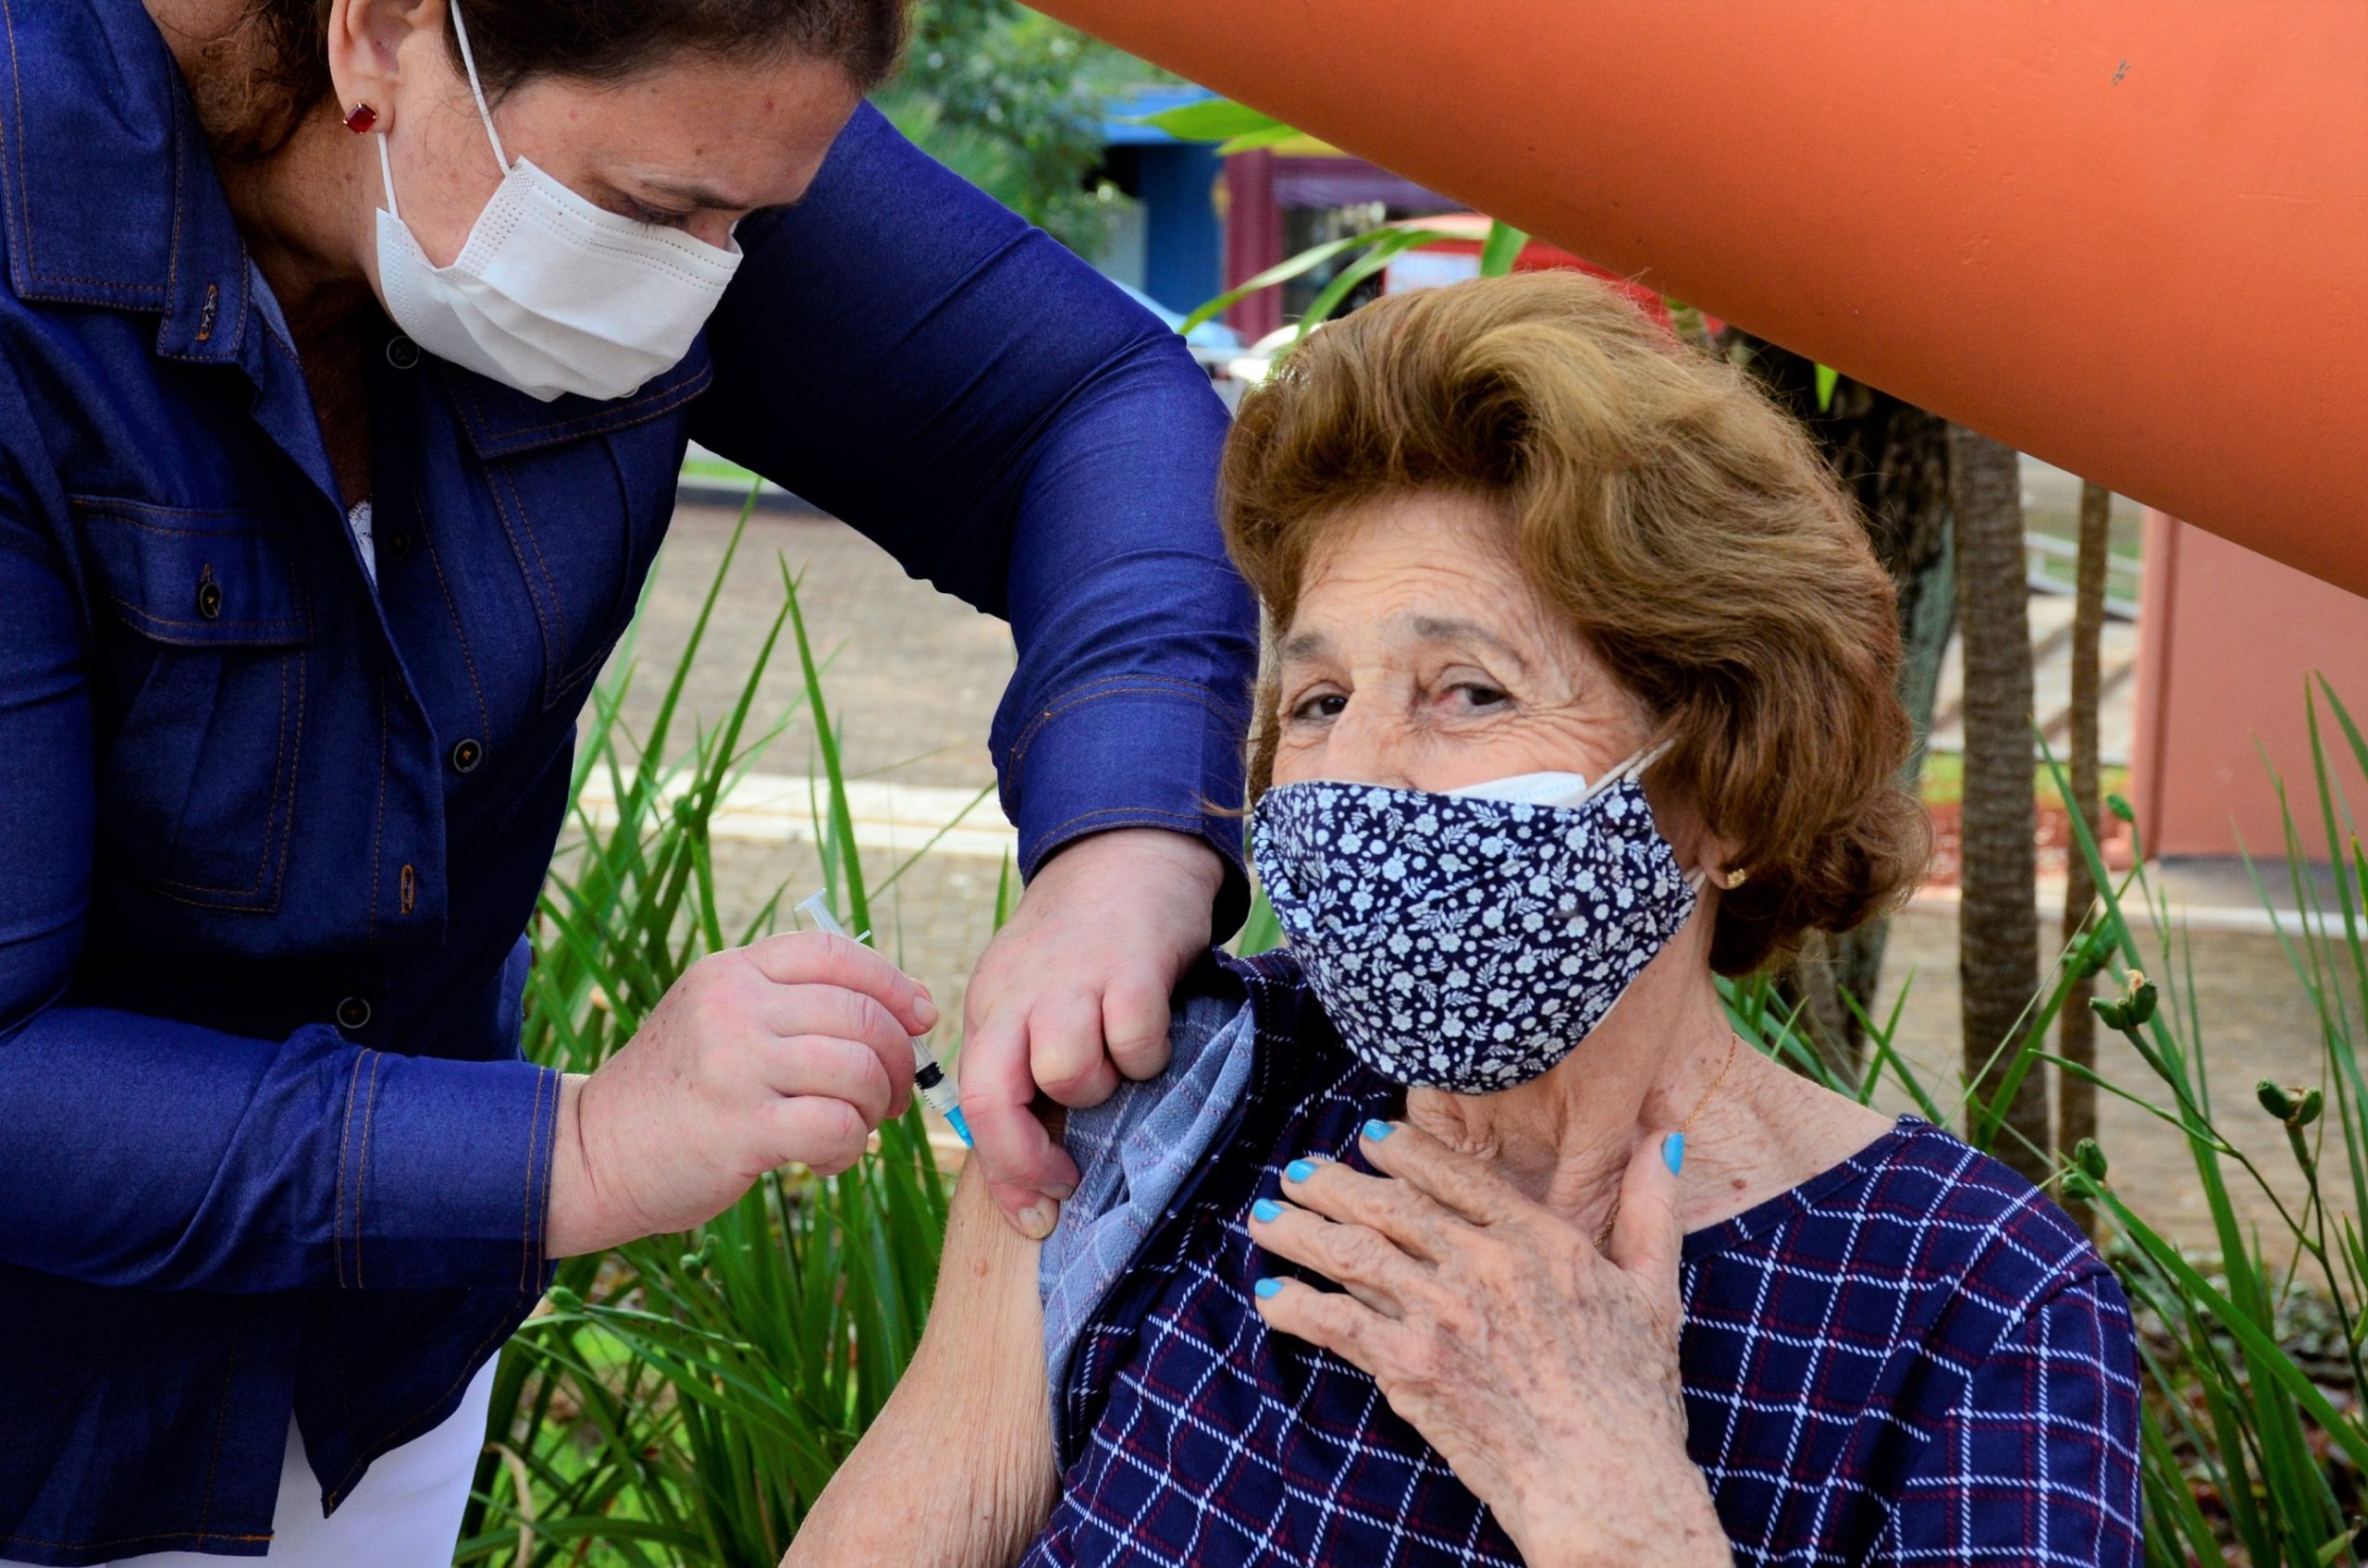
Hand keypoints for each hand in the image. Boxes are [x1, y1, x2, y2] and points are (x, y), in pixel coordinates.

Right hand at [547, 932, 928, 1256]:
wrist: (591, 1152)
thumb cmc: (676, 1091)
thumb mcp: (717, 1018)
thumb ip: (789, 1002)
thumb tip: (901, 1009)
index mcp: (733, 970)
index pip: (837, 953)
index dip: (893, 983)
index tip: (921, 1018)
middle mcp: (734, 1006)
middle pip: (862, 1015)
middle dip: (900, 1059)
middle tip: (894, 1096)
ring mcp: (736, 1064)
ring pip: (860, 1069)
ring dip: (876, 1107)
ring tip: (855, 1127)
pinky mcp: (741, 1127)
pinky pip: (837, 1127)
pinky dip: (849, 1149)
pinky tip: (828, 1160)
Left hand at [959, 828, 1224, 1237]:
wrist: (1128, 850)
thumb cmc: (1086, 943)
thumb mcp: (1037, 997)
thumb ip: (1028, 1064)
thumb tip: (1035, 1167)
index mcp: (991, 1007)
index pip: (973, 1100)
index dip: (1001, 1171)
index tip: (1034, 1215)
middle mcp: (1018, 994)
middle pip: (993, 1095)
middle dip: (1025, 1157)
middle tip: (1068, 1179)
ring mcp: (1072, 979)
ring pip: (1065, 1071)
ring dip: (1100, 1087)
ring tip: (1119, 1064)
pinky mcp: (1131, 964)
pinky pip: (1134, 1039)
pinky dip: (1149, 1052)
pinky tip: (1154, 1034)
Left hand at [1248, 1121, 1729, 1566]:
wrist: (1607, 1484)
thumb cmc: (1637, 1399)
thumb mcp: (1655, 1290)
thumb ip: (1651, 1208)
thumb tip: (1660, 1136)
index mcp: (1539, 1239)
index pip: (1455, 1174)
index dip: (1403, 1151)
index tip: (1369, 1138)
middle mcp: (1482, 1264)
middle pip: (1390, 1206)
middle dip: (1335, 1184)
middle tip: (1298, 1173)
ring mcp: (1441, 1314)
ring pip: (1353, 1253)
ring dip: (1302, 1232)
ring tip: (1267, 1219)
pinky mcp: (1411, 1367)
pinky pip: (1337, 1322)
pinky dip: (1296, 1305)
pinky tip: (1269, 1297)